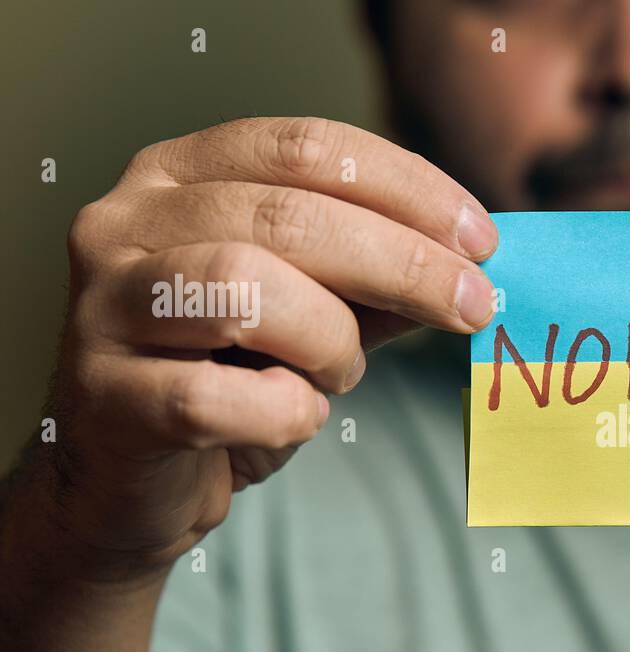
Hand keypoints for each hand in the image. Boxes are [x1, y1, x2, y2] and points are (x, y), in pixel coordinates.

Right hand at [33, 116, 497, 579]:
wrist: (134, 482)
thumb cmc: (230, 382)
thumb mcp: (315, 317)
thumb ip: (376, 284)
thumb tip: (471, 265)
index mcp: (180, 175)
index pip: (304, 147)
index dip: (408, 188)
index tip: (482, 239)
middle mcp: (126, 221)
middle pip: (288, 215)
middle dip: (404, 262)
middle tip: (475, 305)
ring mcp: (103, 306)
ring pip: (247, 290)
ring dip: (330, 340)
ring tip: (339, 372)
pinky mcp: (104, 396)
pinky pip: (218, 398)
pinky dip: (283, 413)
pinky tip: (290, 416)